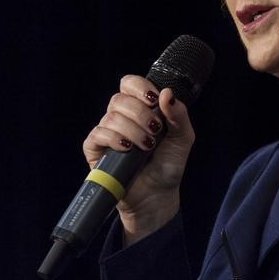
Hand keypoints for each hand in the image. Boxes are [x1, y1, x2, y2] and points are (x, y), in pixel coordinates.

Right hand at [83, 75, 195, 244]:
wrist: (157, 196)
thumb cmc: (168, 166)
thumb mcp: (182, 138)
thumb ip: (179, 115)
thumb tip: (167, 93)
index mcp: (140, 109)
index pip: (130, 84)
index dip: (139, 87)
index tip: (153, 99)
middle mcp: (121, 118)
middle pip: (120, 99)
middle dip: (141, 113)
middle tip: (155, 131)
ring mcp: (107, 133)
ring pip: (111, 117)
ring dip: (133, 130)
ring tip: (147, 146)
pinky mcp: (96, 150)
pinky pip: (98, 134)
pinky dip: (115, 139)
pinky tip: (127, 149)